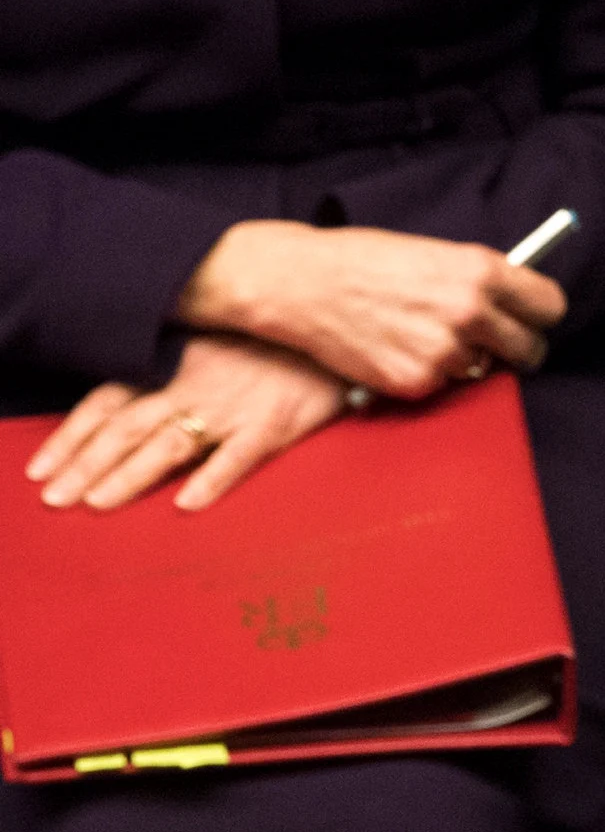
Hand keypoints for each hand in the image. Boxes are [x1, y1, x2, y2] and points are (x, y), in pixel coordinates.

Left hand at [26, 333, 349, 511]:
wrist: (337, 327)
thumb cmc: (270, 336)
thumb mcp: (210, 335)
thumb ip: (169, 362)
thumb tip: (122, 397)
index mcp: (174, 361)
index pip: (107, 401)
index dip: (71, 437)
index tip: (40, 470)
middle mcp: (195, 383)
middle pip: (128, 429)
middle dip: (86, 466)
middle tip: (55, 500)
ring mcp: (234, 405)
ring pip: (171, 444)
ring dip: (130, 476)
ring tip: (97, 504)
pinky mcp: (274, 423)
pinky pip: (239, 456)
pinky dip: (212, 479)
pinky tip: (187, 504)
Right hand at [174, 221, 566, 399]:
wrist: (299, 283)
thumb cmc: (364, 261)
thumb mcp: (434, 254)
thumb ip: (478, 279)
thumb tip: (512, 302)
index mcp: (482, 271)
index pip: (550, 306)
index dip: (539, 314)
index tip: (530, 318)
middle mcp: (470, 312)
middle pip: (530, 349)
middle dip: (516, 348)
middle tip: (494, 343)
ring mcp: (444, 351)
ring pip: (483, 369)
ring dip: (464, 360)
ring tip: (424, 336)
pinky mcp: (415, 382)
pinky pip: (442, 386)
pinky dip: (427, 375)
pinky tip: (397, 350)